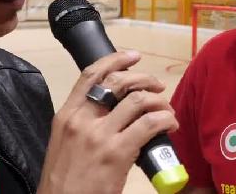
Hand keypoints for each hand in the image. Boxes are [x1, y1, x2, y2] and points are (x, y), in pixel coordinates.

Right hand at [37, 51, 178, 193]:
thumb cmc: (65, 179)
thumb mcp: (65, 142)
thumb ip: (84, 122)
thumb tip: (114, 108)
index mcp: (66, 115)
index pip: (90, 75)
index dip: (115, 60)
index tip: (133, 56)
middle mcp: (82, 120)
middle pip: (119, 82)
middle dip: (145, 79)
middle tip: (157, 87)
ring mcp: (100, 135)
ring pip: (139, 100)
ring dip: (160, 101)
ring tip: (167, 111)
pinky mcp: (117, 152)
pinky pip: (151, 123)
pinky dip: (167, 119)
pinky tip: (170, 126)